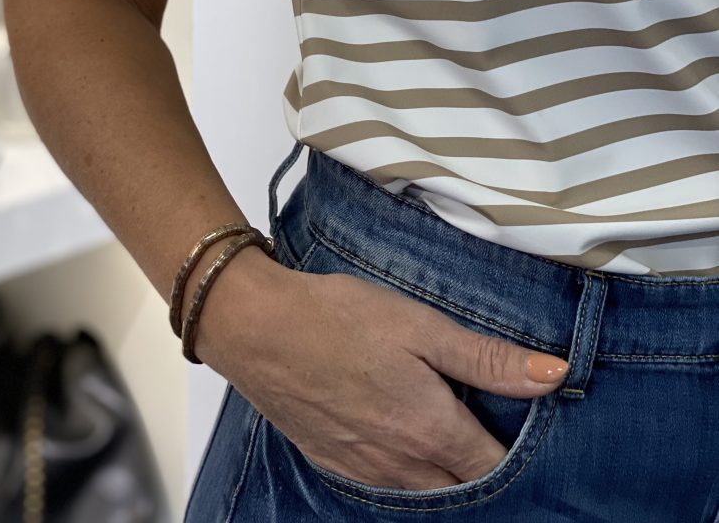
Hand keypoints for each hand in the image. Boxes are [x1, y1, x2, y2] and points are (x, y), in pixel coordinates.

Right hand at [199, 260, 568, 491]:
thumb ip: (487, 359)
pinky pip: (388, 487)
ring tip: (450, 430)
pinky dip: (408, 472)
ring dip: (446, 472)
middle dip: (485, 469)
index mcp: (432, 430)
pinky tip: (402, 435)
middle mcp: (403, 465)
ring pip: (426, 493)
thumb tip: (553, 377)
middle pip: (465, 491)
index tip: (530, 427)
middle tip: (492, 428)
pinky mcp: (337, 464)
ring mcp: (366, 471)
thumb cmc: (337, 318)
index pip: (497, 468)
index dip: (522, 454)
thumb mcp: (420, 325)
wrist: (257, 329)